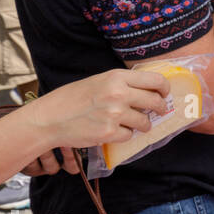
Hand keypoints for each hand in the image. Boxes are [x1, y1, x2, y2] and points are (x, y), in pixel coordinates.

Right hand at [21, 69, 171, 174]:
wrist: (48, 119)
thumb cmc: (72, 99)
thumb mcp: (99, 81)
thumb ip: (122, 84)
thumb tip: (150, 90)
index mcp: (116, 77)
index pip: (155, 80)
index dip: (164, 89)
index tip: (164, 94)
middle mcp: (118, 94)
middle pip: (155, 102)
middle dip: (159, 108)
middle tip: (157, 112)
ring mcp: (114, 114)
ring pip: (145, 122)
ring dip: (143, 125)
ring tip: (132, 123)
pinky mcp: (109, 133)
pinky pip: (129, 135)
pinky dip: (124, 135)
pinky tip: (113, 130)